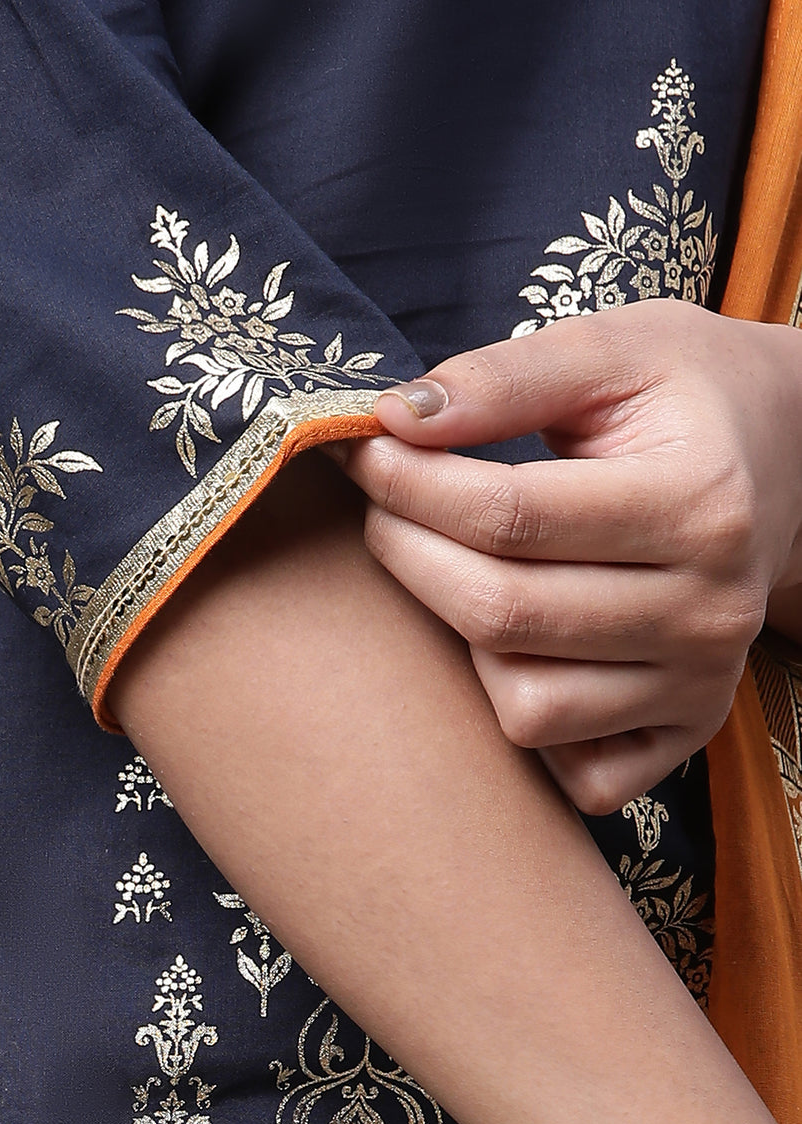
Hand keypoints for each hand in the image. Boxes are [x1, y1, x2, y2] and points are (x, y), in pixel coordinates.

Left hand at [342, 300, 801, 811]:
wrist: (786, 455)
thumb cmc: (681, 393)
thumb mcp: (609, 348)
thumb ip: (503, 378)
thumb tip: (395, 419)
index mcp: (699, 502)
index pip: (510, 516)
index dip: (409, 484)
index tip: (364, 449)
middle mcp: (712, 610)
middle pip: (503, 616)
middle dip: (407, 552)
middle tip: (383, 504)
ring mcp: (703, 683)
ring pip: (526, 708)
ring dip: (460, 640)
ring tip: (456, 566)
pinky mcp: (689, 731)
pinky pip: (577, 775)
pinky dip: (530, 720)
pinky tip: (518, 647)